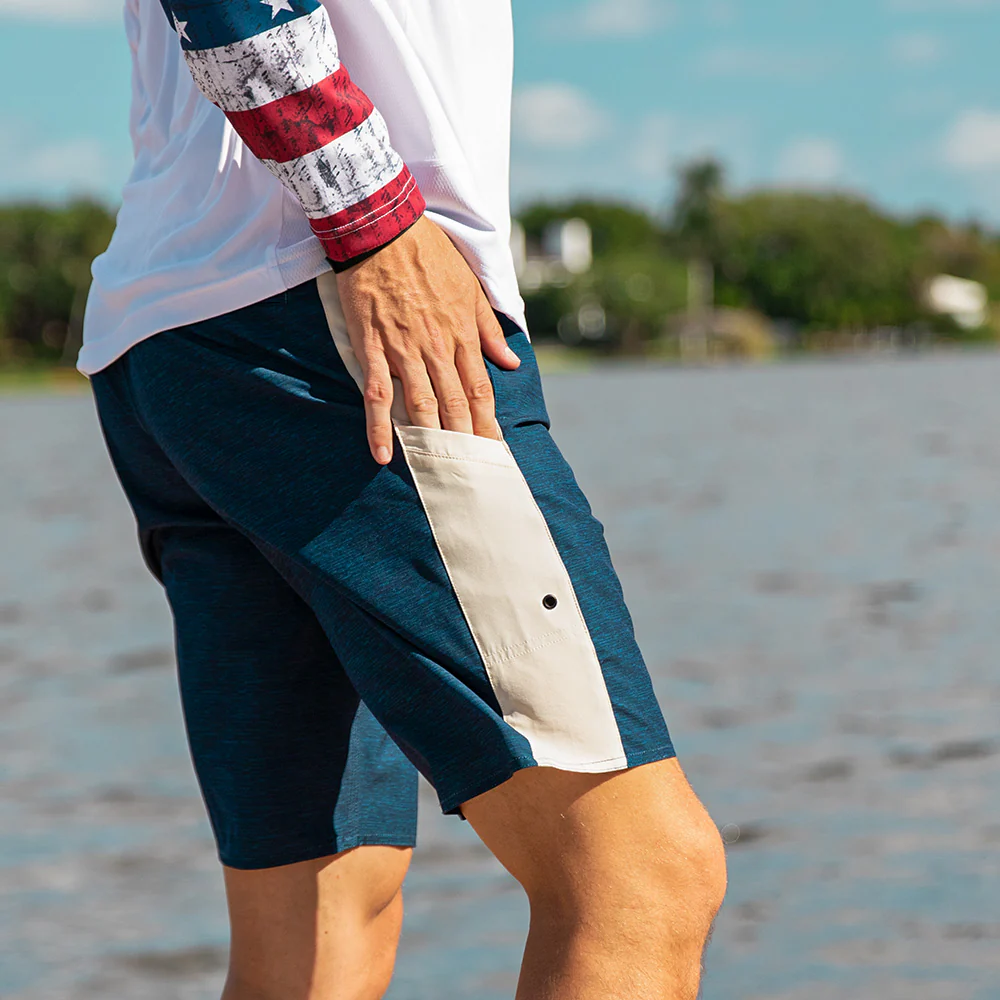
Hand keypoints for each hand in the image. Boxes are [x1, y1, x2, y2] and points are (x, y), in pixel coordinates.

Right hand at [335, 215, 520, 464]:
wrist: (383, 229)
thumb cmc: (429, 253)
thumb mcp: (471, 287)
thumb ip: (489, 330)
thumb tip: (511, 363)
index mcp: (463, 333)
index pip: (481, 389)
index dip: (489, 422)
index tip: (495, 447)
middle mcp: (438, 348)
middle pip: (457, 405)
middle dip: (467, 440)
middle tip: (473, 471)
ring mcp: (404, 350)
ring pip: (423, 406)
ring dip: (432, 441)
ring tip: (440, 471)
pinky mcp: (373, 348)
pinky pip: (378, 395)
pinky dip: (380, 427)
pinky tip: (383, 454)